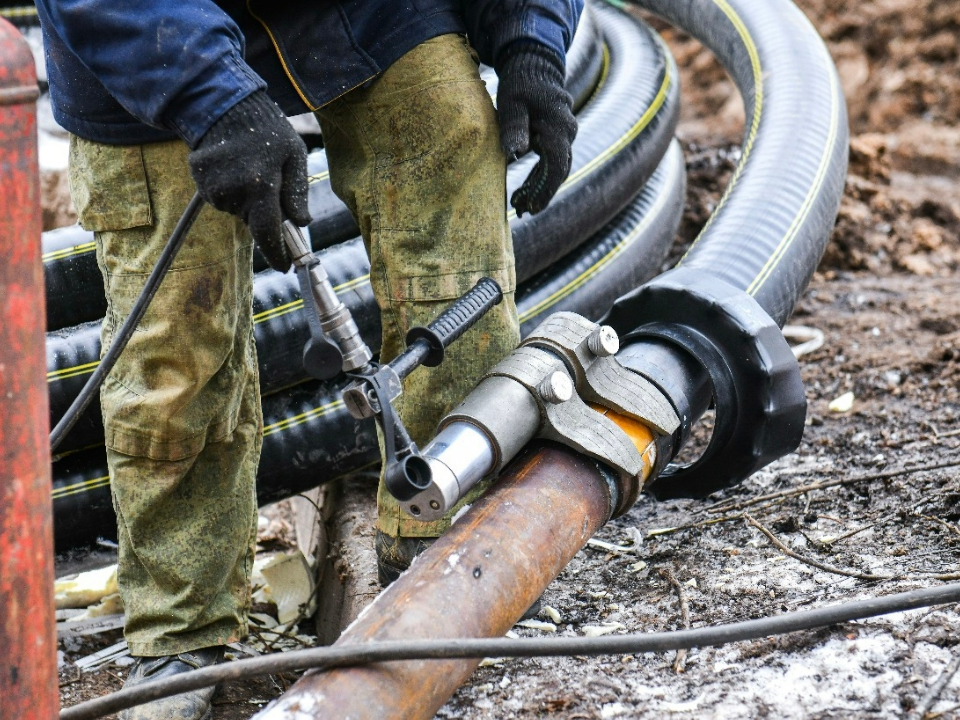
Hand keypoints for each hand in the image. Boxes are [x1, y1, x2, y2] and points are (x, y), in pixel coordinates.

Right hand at [188, 91, 310, 271]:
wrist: (223, 105)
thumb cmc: (267, 130)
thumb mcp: (294, 155)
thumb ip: (298, 192)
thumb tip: (302, 223)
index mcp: (261, 186)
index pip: (268, 233)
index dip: (276, 253)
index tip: (285, 266)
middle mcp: (234, 192)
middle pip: (254, 222)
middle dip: (265, 214)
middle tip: (270, 186)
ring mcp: (213, 189)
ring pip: (238, 212)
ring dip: (248, 200)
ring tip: (251, 169)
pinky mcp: (201, 184)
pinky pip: (223, 200)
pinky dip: (232, 191)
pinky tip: (234, 167)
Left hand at [496, 44, 577, 216]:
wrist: (533, 64)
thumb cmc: (520, 83)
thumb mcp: (512, 104)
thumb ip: (514, 128)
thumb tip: (515, 155)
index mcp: (558, 127)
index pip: (557, 166)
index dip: (545, 190)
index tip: (532, 208)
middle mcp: (567, 133)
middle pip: (558, 172)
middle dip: (541, 194)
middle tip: (521, 211)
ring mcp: (565, 134)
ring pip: (556, 168)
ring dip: (539, 188)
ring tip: (519, 204)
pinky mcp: (558, 136)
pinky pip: (552, 161)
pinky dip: (539, 177)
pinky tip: (524, 190)